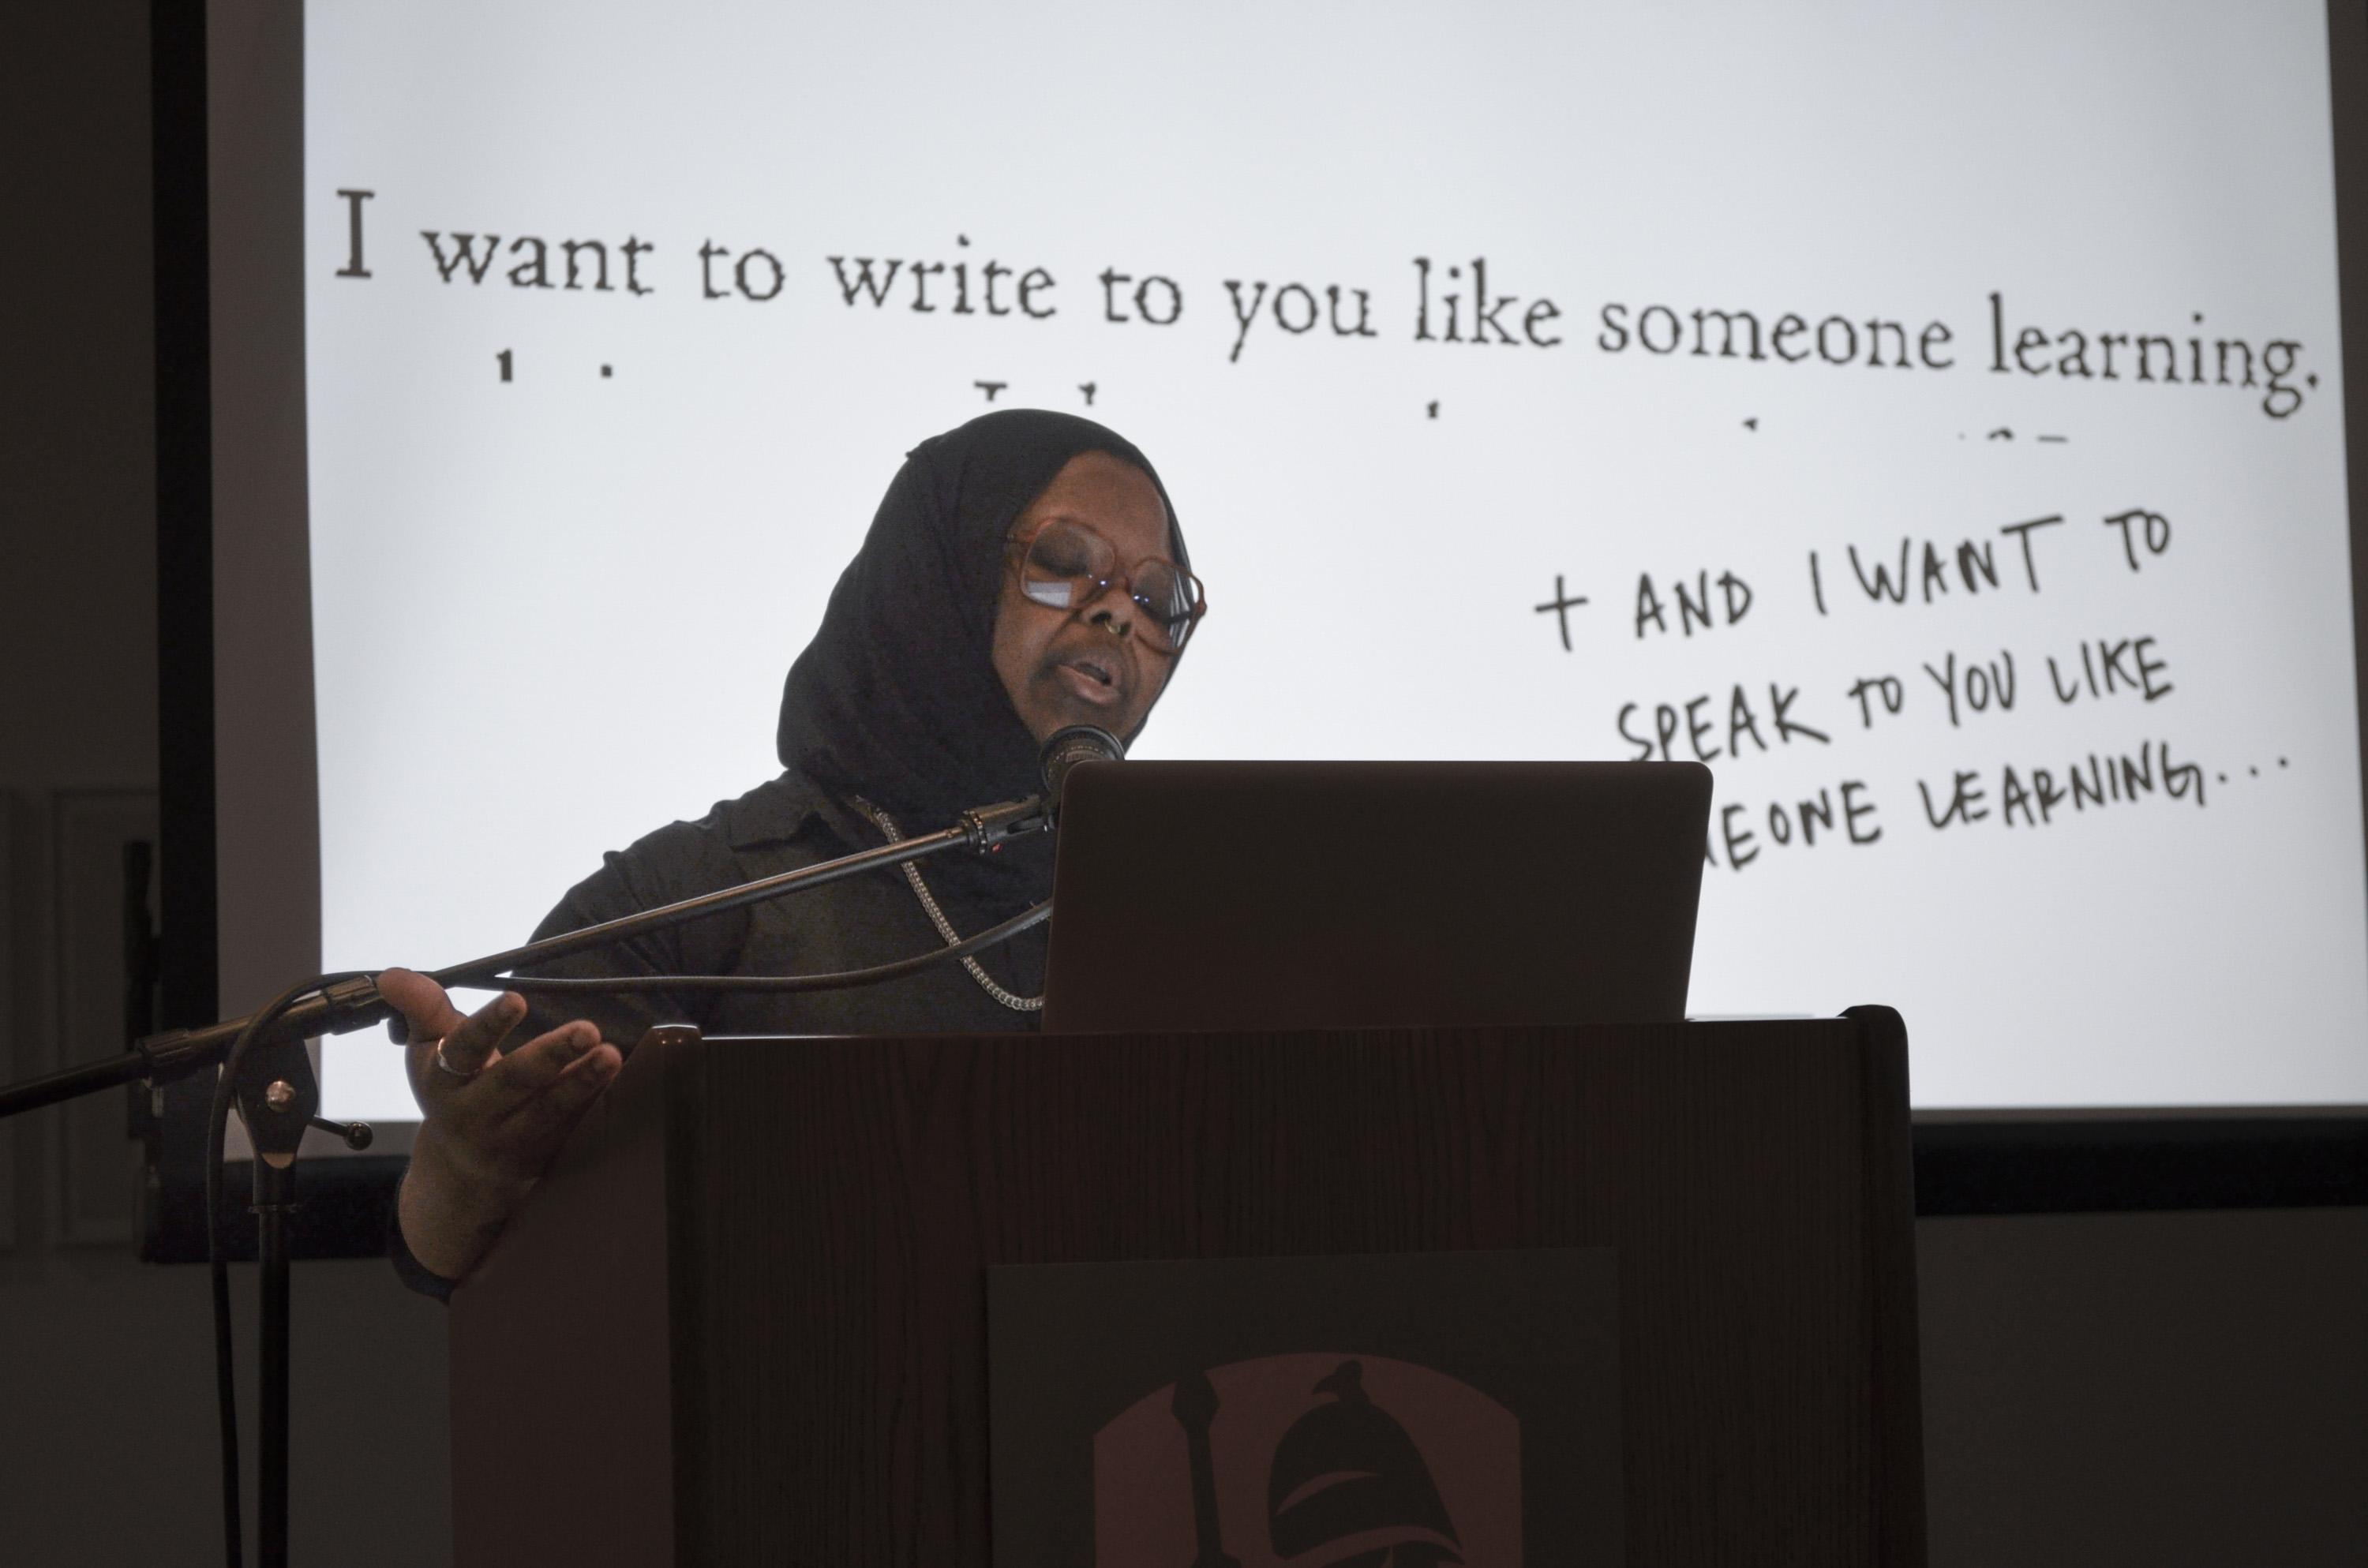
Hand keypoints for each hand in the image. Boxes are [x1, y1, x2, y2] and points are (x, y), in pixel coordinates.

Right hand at [379, 968, 621, 1282]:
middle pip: (514, 1083)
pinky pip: (575, 1128)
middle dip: (551, 1056)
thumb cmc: (451, 1093)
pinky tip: (621, 1078)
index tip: (518, 1000)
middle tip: (588, 1029)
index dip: (489, 1025)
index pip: (464, 1050)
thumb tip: (391, 975)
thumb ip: (421, 1008)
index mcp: (444, 1082)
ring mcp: (513, 1139)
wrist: (461, 1175)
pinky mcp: (546, 1153)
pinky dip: (598, 1104)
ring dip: (583, 1082)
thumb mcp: (427, 1052)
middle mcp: (476, 1114)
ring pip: (550, 1111)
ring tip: (610, 1054)